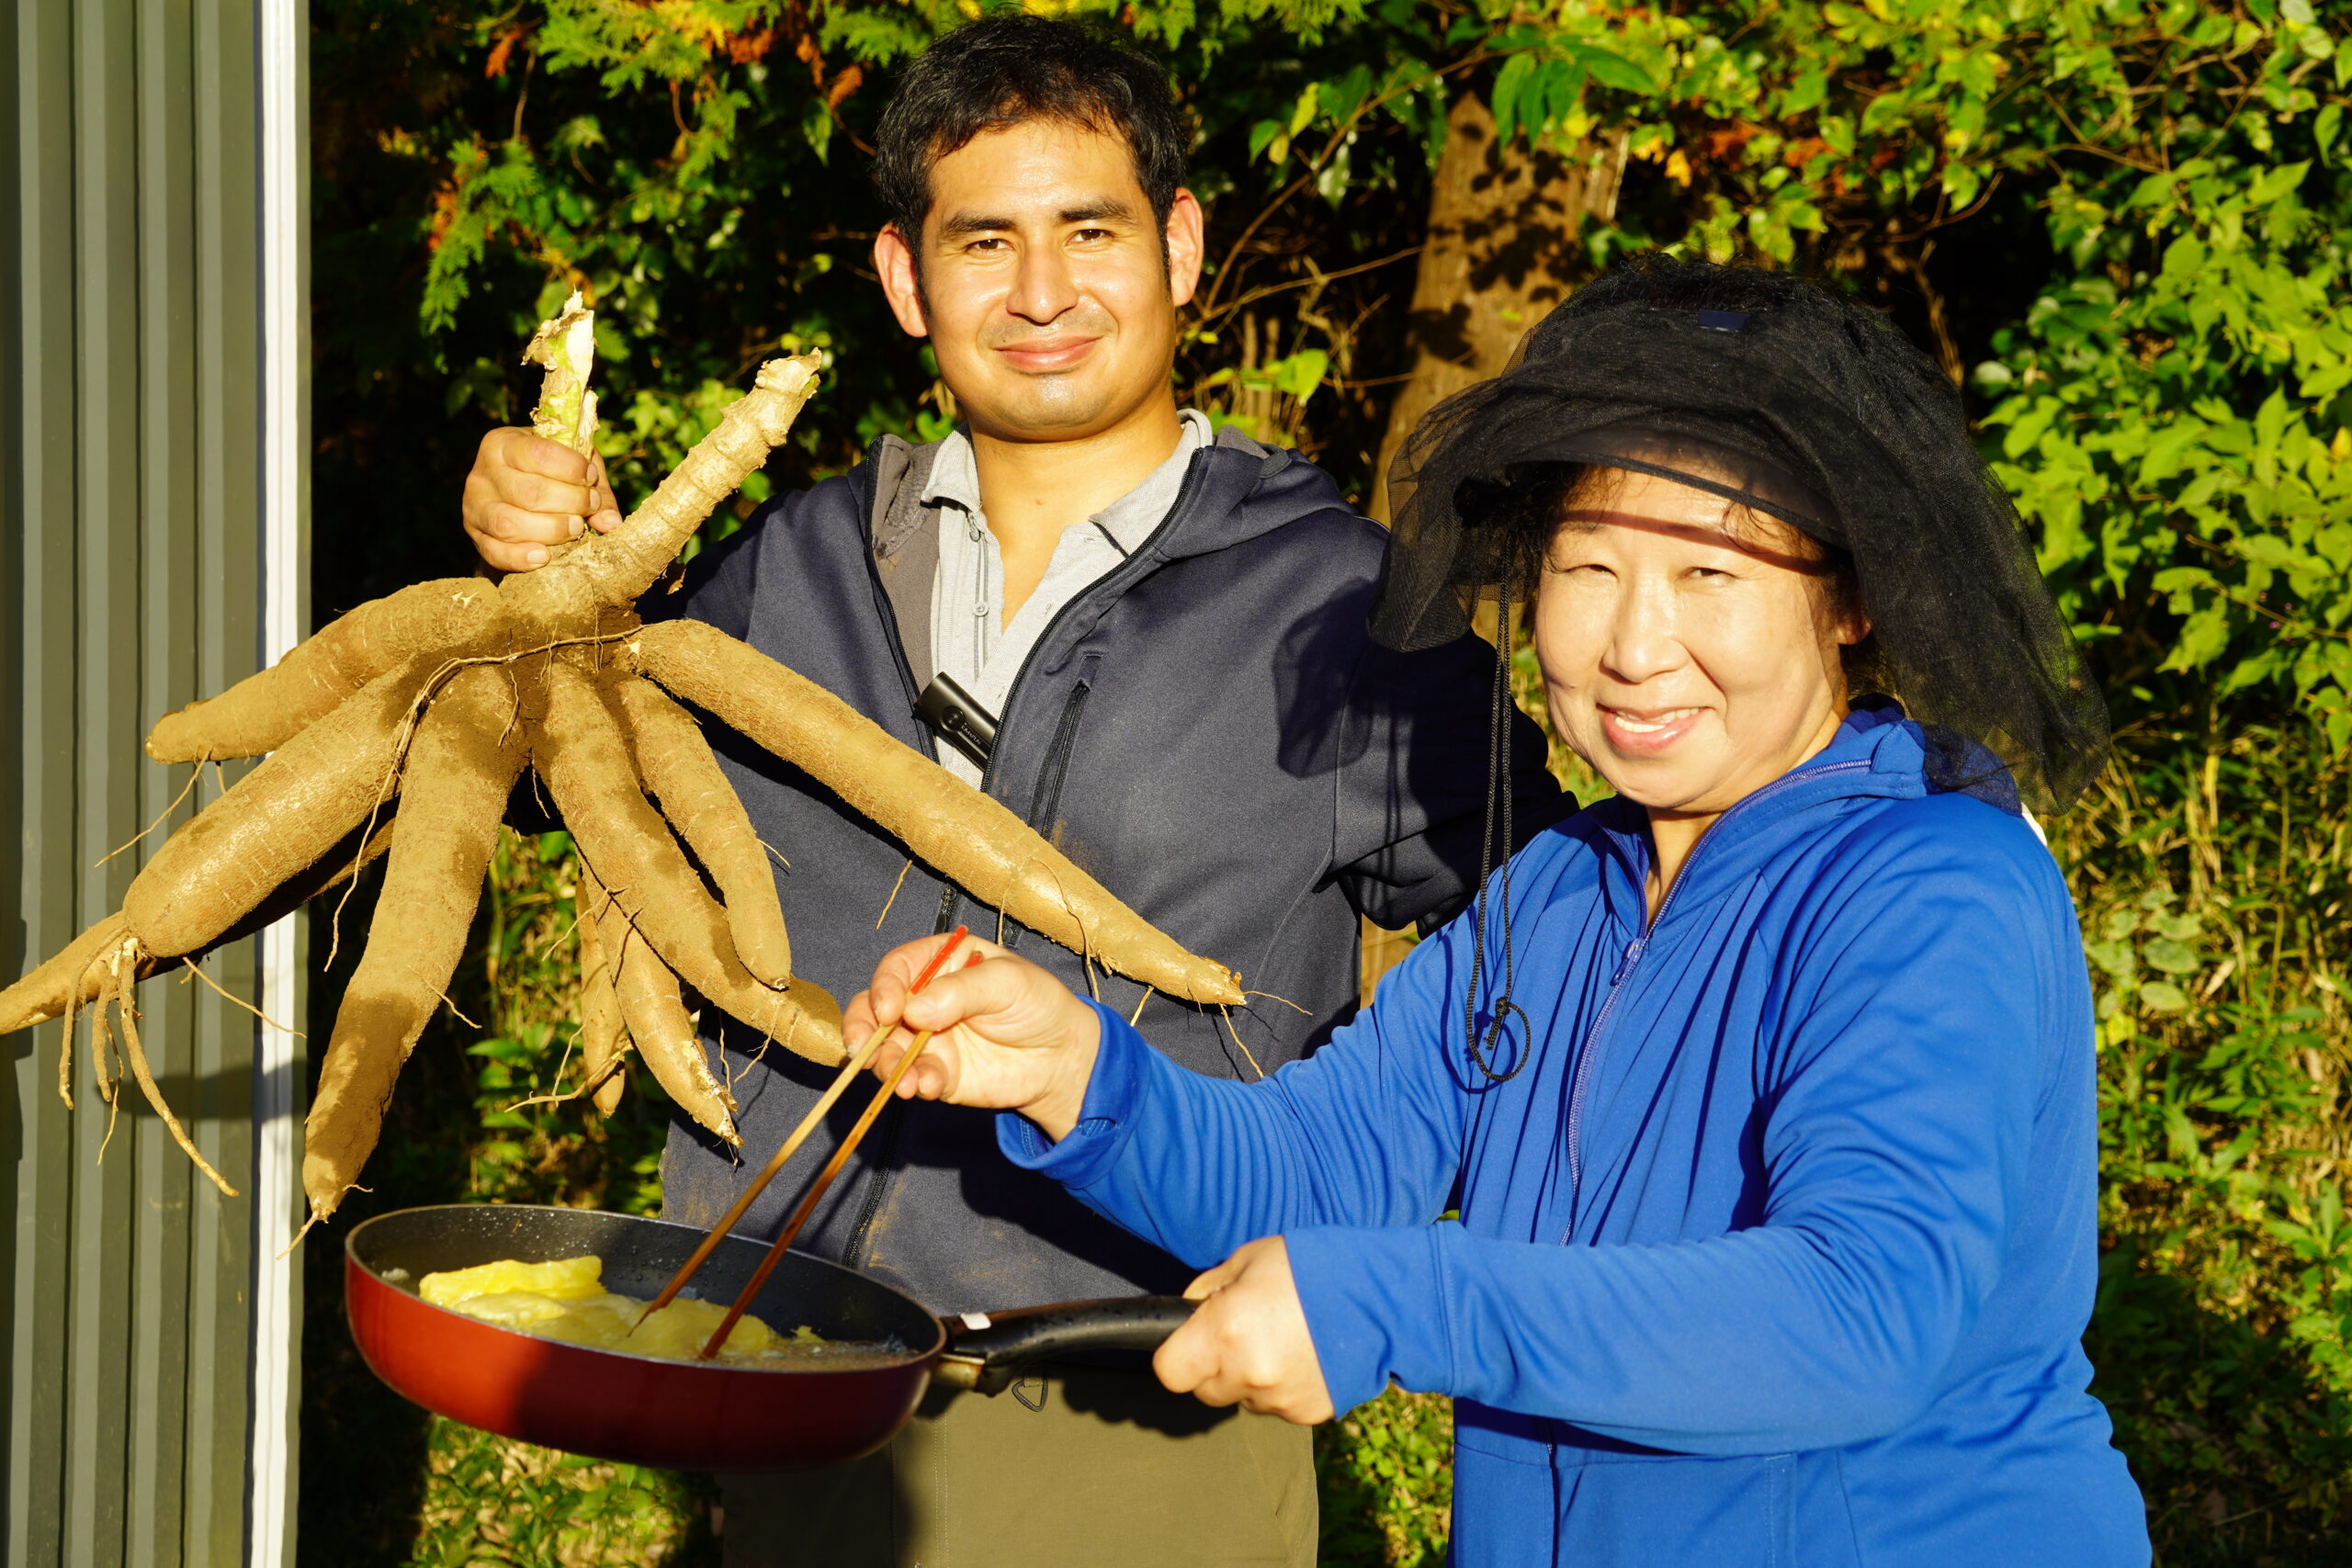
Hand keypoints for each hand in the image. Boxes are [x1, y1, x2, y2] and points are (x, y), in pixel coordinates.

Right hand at [461, 427, 621, 572]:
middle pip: (529, 493)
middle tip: (588, 506)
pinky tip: (545, 556)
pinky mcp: (475, 536)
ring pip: (509, 524)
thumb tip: (611, 523)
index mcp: (503, 444)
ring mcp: (474, 506)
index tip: (590, 478)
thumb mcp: (572, 467)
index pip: (538, 453)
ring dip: (551, 530)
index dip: (572, 469)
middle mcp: (482, 473)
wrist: (514, 493)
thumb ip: (596, 489)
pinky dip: (521, 558)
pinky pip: (495, 552)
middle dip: (569, 502)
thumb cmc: (548, 472)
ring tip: (576, 528)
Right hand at [845, 935, 1102, 1139]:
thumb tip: (912, 1011)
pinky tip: (928, 1087)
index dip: (885, 987)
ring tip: (902, 1080)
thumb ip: (960, 991)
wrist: (1062, 1057)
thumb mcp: (1006, 982)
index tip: (889, 1010)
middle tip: (862, 1048)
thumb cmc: (1038, 1004)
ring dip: (885, 1064)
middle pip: (874, 1008)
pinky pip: (912, 1078)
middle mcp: (924, 999)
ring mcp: (927, 1038)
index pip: (897, 968)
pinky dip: (913, 1083)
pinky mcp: (936, 1072)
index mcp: (940, 962)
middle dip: (863, 1028)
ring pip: (885, 1048)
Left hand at [1155, 1237, 1332, 1424]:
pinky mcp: (1307, 1413)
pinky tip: (1306, 1354)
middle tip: (1245, 1330)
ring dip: (1252, 1376)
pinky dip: (1284, 1386)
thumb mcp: (1248, 1260)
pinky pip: (1278, 1405)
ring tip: (1285, 1337)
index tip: (1189, 1341)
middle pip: (1206, 1390)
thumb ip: (1208, 1290)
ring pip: (1243, 1398)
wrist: (1381, 1296)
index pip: (1170, 1372)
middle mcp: (1249, 1373)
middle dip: (1215, 1365)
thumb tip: (1188, 1314)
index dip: (1177, 1355)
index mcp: (1225, 1331)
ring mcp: (1280, 1399)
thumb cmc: (1310, 1267)